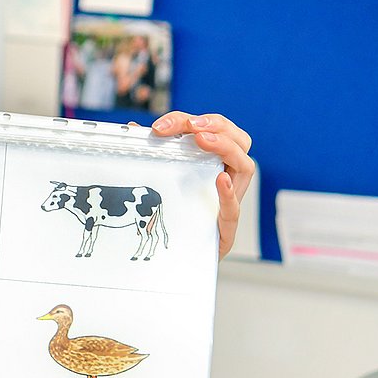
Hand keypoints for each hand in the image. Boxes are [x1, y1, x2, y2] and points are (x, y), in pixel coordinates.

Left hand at [150, 111, 253, 258]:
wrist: (178, 257)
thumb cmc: (175, 212)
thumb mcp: (164, 179)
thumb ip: (154, 154)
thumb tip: (132, 128)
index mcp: (213, 163)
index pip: (213, 130)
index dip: (190, 121)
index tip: (162, 125)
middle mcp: (228, 177)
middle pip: (238, 140)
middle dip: (216, 125)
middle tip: (192, 125)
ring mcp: (230, 201)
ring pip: (245, 166)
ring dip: (225, 147)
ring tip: (204, 139)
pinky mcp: (225, 229)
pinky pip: (234, 209)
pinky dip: (229, 193)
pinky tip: (221, 180)